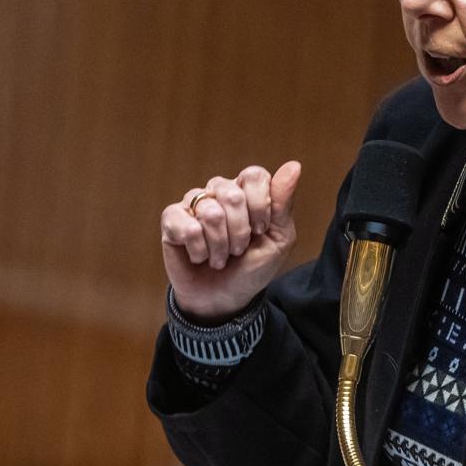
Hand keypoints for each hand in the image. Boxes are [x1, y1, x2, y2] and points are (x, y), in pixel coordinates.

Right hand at [160, 162, 302, 323]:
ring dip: (220, 245)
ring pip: (210, 212)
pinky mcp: (171, 220)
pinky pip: (186, 226)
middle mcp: (218, 191)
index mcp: (246, 191)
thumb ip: (283, 203)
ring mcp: (194, 203)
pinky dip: (199, 249)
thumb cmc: (252, 267)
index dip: (260, 206)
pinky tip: (200, 256)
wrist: (225, 299)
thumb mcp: (278, 239)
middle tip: (239, 249)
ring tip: (220, 258)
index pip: (254, 175)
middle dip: (241, 232)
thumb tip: (294, 166)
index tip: (261, 230)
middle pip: (232, 195)